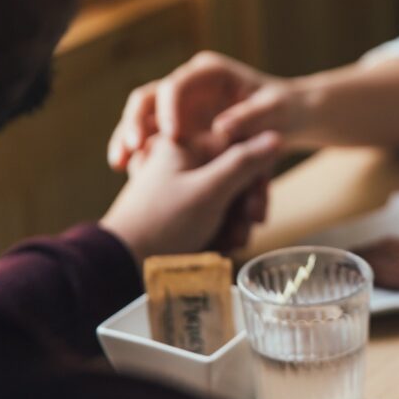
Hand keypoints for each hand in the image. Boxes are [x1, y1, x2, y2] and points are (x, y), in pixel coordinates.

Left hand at [101, 131, 280, 263]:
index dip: (254, 177)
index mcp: (185, 144)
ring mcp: (181, 186)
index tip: (255, 205)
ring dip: (235, 223)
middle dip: (244, 207)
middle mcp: (183, 161)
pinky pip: (213, 214)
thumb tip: (274, 136)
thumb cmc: (163, 223)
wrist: (123, 262)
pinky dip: (220, 230)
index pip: (239, 147)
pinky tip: (218, 246)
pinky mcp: (180, 209)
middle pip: (235, 175)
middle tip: (245, 229)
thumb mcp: (210, 190)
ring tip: (229, 243)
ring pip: (227, 198)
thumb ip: (244, 163)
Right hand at [108, 51, 305, 170]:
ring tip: (119, 163)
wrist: (290, 118)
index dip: (169, 108)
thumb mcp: (275, 112)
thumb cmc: (286, 110)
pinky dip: (138, 151)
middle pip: (149, 97)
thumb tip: (222, 128)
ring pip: (143, 117)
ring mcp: (180, 105)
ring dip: (128, 138)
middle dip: (135, 121)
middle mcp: (189, 84)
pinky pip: (150, 137)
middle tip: (132, 148)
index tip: (171, 135)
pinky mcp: (178, 126)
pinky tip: (128, 171)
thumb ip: (251, 117)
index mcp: (210, 72)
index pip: (177, 84)